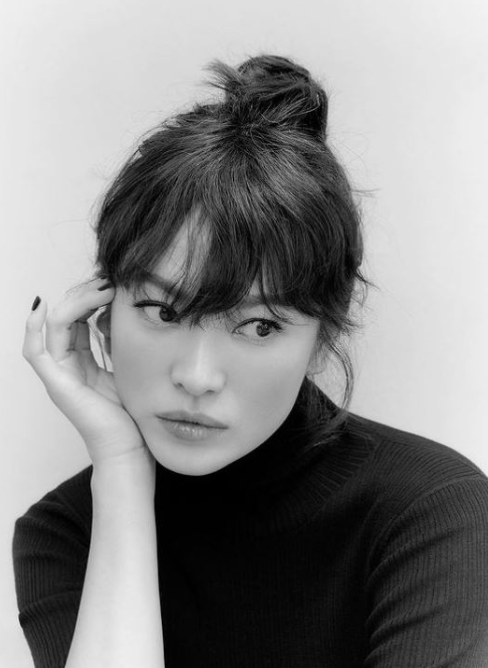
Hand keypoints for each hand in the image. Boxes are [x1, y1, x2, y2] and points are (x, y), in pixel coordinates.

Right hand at [23, 278, 153, 469]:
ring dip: (75, 301)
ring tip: (103, 288)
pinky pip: (35, 352)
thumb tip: (122, 314)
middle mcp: (66, 365)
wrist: (130, 451)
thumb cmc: (131, 416)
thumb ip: (119, 344)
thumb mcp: (128, 368)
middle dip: (85, 294)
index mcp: (81, 361)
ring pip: (54, 326)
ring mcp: (59, 375)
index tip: (115, 284)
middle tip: (110, 281)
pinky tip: (41, 306)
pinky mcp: (57, 385)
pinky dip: (33, 328)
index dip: (92, 297)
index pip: (78, 318)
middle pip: (65, 316)